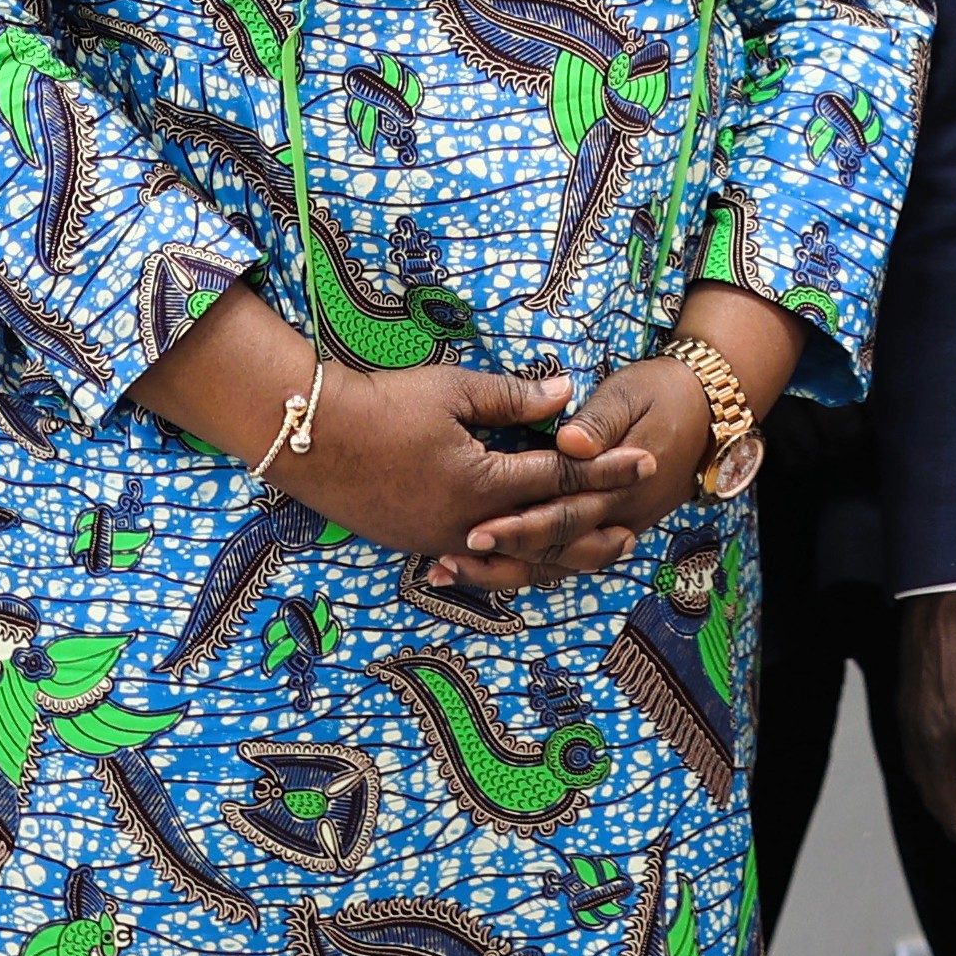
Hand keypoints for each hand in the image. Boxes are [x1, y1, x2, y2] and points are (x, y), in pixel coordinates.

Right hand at [267, 360, 616, 590]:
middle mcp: (468, 523)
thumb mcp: (452, 391)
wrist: (310, 438)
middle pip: (548, 531)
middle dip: (596, 522)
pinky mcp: (419, 545)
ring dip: (561, 555)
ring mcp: (442, 541)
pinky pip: (481, 564)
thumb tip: (566, 394)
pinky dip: (514, 564)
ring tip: (598, 551)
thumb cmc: (382, 405)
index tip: (644, 461)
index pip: (560, 475)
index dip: (606, 468)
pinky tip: (531, 563)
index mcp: (483, 482)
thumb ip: (513, 398)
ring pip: (518, 559)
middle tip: (638, 521)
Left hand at [432, 358, 717, 585]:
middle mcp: (619, 516)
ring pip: (558, 564)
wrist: (708, 411)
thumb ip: (599, 420)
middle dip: (503, 554)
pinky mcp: (606, 527)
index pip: (564, 514)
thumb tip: (570, 443)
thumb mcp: (630, 395)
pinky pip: (564, 559)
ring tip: (450, 572)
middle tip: (453, 556)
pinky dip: (525, 565)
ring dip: (506, 571)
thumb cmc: (661, 393)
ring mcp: (615, 527)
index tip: (475, 530)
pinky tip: (482, 567)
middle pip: (555, 548)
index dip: (519, 526)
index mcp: (622, 485)